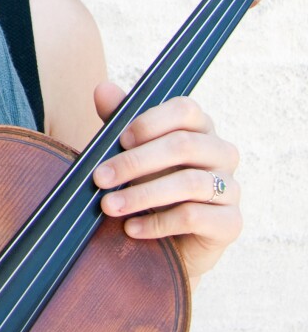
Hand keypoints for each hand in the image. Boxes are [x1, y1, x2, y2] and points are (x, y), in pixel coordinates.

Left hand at [91, 81, 241, 284]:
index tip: (120, 140)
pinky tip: (131, 228)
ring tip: (109, 206)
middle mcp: (221, 153)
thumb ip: (119, 121)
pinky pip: (194, 217)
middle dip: (136, 161)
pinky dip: (157, 223)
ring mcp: (231, 188)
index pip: (185, 109)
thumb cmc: (148, 186)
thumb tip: (102, 88)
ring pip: (190, 182)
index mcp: (200, 128)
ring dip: (142, 194)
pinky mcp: (230, 222)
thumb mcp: (130, 153)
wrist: (167, 243)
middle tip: (100, 178)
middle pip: (183, 145)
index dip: (151, 122)